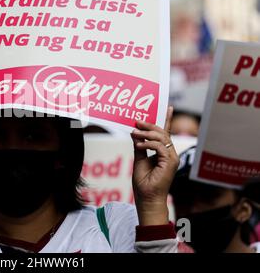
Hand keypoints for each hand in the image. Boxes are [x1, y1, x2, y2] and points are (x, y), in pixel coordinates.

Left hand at [131, 106, 178, 225]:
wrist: (147, 198)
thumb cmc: (143, 182)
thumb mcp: (139, 159)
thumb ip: (139, 145)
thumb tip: (135, 132)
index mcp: (164, 153)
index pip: (165, 133)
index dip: (167, 119)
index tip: (168, 107)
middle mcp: (170, 154)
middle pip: (163, 133)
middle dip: (150, 125)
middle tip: (136, 121)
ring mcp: (172, 158)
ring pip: (162, 137)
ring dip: (146, 133)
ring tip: (134, 132)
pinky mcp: (170, 162)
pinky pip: (160, 146)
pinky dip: (148, 143)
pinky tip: (139, 144)